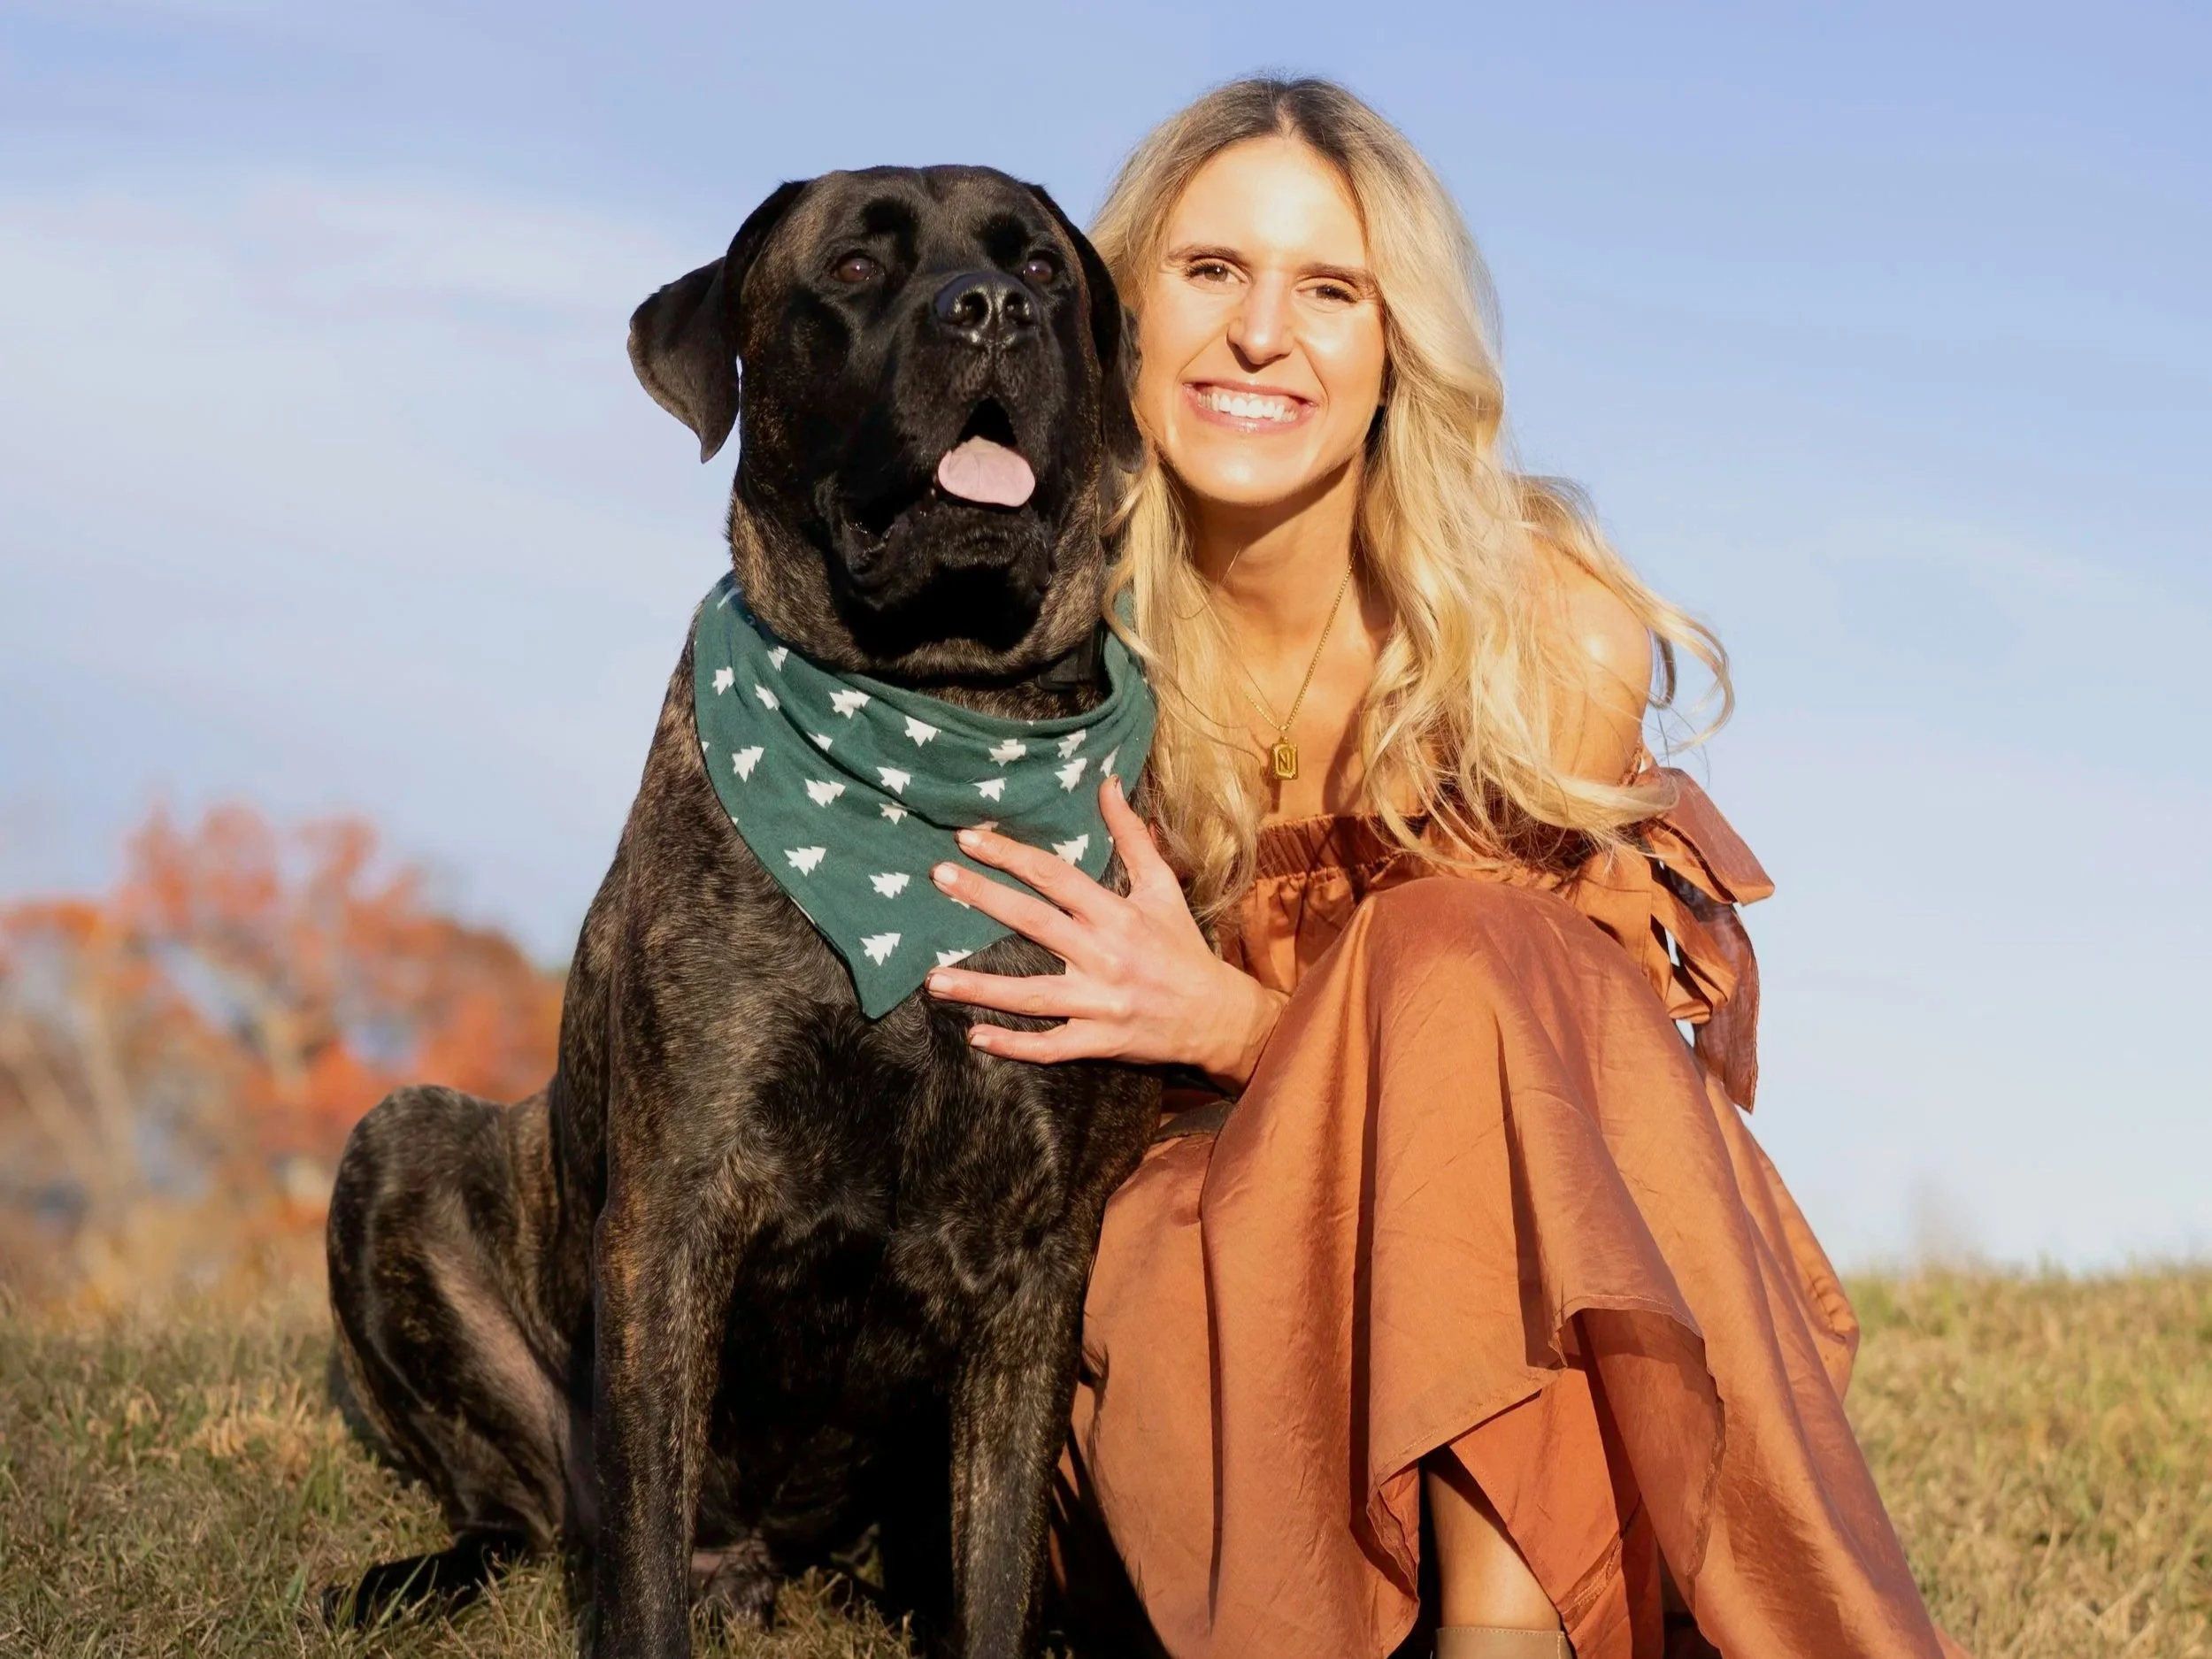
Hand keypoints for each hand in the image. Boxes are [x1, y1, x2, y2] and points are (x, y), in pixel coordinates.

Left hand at [923, 779, 1285, 1085]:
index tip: (968, 837)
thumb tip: (1108, 785)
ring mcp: (1100, 1002)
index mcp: (1117, 915)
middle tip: (939, 878)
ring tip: (932, 981)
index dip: (1011, 855)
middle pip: (1034, 922)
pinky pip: (1051, 1047)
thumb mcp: (1162, 888)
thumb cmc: (1182, 947)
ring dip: (981, 988)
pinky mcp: (1100, 1041)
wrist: (1217, 1016)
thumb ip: (1132, 837)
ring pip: (1032, 994)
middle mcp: (1105, 955)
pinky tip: (976, 1037)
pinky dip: (1015, 1045)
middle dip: (984, 898)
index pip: (1055, 876)